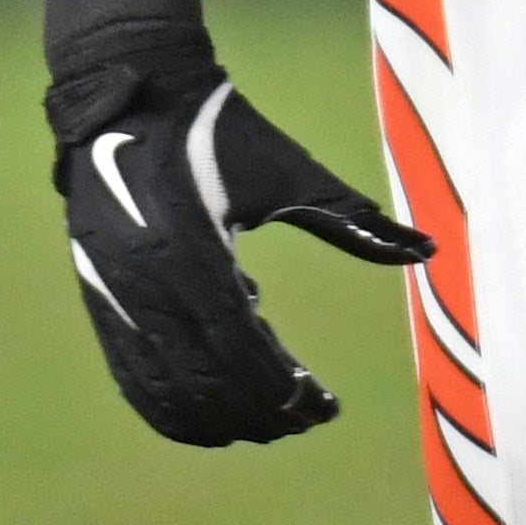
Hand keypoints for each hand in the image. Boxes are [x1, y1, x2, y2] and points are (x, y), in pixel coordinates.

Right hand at [46, 42, 430, 446]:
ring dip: (216, 420)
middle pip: (204, 378)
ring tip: (268, 427)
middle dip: (258, 412)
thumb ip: (355, 220)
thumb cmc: (221, 132)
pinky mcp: (97, 301)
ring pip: (164, 389)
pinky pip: (129, 377)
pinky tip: (209, 420)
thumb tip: (428, 249)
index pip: (240, 344)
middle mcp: (147, 283)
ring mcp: (114, 297)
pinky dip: (168, 409)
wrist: (130, 97)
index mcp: (194, 249)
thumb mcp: (290, 171)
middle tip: (308, 421)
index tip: (325, 407)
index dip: (280, 387)